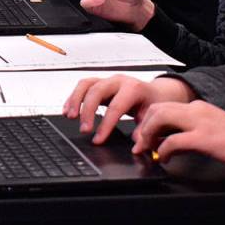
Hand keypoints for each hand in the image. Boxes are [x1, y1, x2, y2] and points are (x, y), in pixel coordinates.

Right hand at [62, 75, 195, 144]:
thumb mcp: (153, 117)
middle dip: (87, 111)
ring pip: (85, 84)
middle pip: (96, 92)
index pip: (115, 107)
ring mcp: (107, 80)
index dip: (105, 125)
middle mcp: (118, 81)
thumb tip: (136, 144)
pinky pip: (82, 86)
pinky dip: (73, 97)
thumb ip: (145, 131)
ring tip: (69, 116)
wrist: (155, 92)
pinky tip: (68, 110)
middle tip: (84, 129)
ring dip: (75, 100)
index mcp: (133, 89)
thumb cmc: (154, 103)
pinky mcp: (100, 82)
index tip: (98, 139)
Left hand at [132, 100, 224, 170]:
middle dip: (143, 126)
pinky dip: (163, 149)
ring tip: (148, 149)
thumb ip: (189, 133)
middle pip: (157, 108)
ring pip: (160, 117)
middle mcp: (197, 110)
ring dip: (148, 134)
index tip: (144, 135)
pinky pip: (173, 140)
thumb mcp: (210, 131)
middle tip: (141, 143)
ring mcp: (200, 122)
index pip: (164, 106)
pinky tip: (164, 158)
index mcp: (198, 107)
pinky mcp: (204, 138)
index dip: (149, 120)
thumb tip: (169, 143)